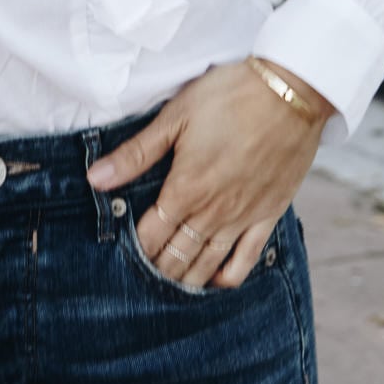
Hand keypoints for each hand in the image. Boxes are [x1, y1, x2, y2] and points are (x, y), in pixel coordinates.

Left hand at [86, 58, 334, 288]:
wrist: (289, 94)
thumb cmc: (229, 96)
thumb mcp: (175, 117)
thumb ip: (135, 154)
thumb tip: (95, 179)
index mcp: (186, 188)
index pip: (152, 233)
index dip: (135, 247)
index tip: (120, 257)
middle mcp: (214, 211)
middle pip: (178, 253)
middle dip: (157, 267)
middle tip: (141, 282)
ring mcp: (244, 216)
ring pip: (209, 260)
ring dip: (188, 278)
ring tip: (170, 289)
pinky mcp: (270, 213)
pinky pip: (248, 256)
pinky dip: (231, 275)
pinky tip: (218, 283)